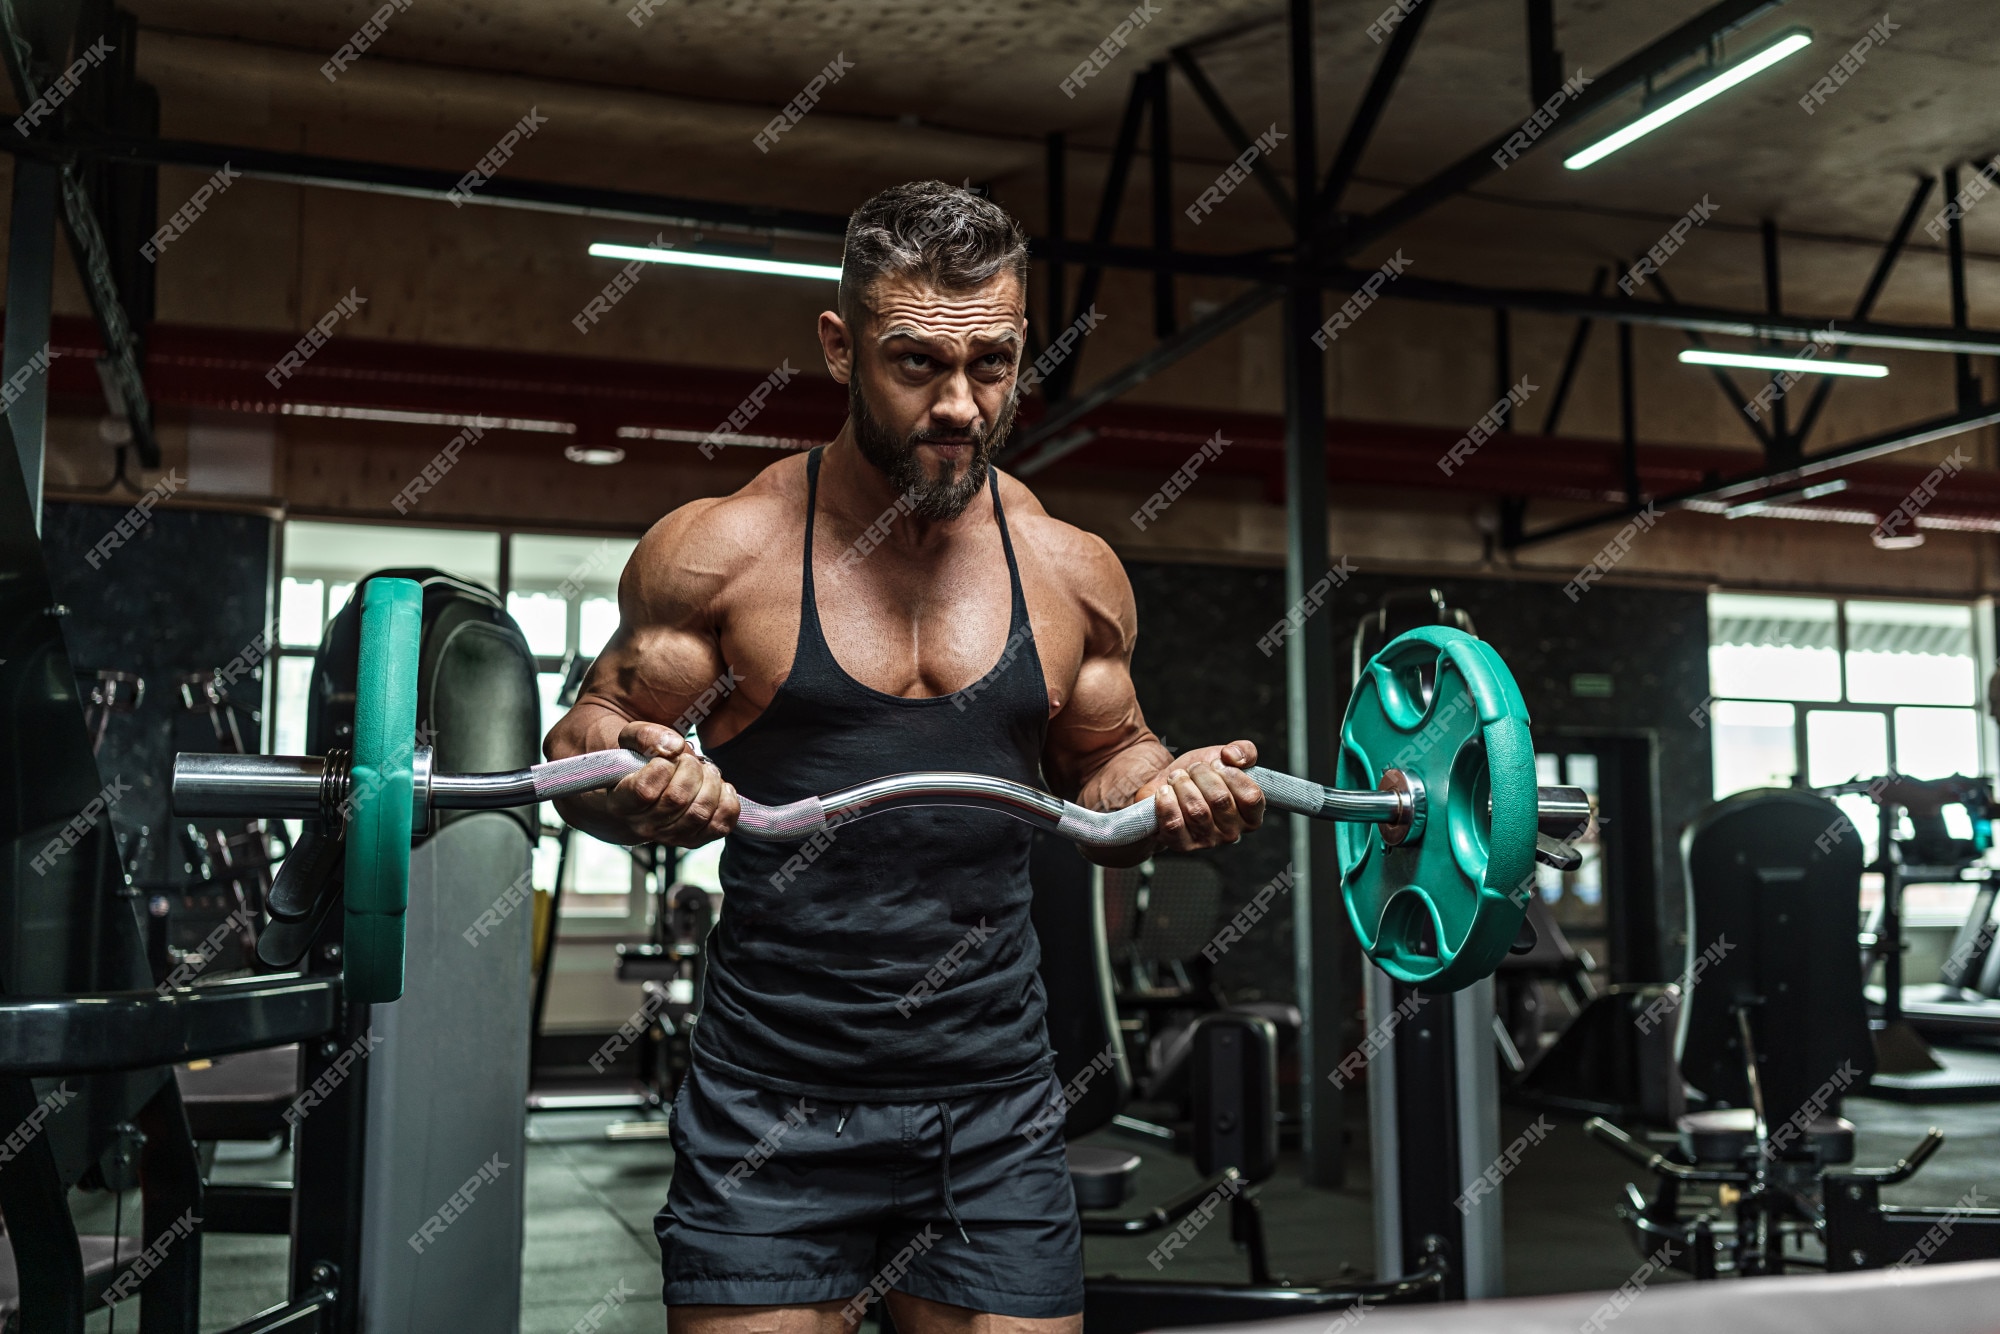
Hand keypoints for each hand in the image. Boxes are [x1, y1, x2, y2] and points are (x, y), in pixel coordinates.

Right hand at [604, 721, 740, 846]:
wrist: (632, 797)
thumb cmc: (629, 765)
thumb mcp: (627, 740)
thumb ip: (645, 736)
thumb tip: (675, 746)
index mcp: (619, 803)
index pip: (644, 791)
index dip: (662, 767)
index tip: (665, 758)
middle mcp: (642, 826)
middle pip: (677, 799)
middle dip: (690, 769)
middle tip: (689, 759)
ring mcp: (668, 837)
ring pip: (699, 814)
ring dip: (710, 784)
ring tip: (704, 770)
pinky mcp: (693, 840)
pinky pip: (720, 827)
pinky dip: (727, 802)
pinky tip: (719, 787)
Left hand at [1138, 741, 1264, 850]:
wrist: (1167, 786)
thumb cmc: (1199, 777)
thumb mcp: (1224, 757)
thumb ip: (1244, 751)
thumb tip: (1234, 756)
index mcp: (1250, 815)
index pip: (1251, 797)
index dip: (1232, 775)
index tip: (1217, 764)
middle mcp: (1232, 832)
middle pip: (1221, 800)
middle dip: (1202, 774)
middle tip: (1193, 770)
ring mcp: (1207, 841)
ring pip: (1196, 810)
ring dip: (1183, 784)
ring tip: (1177, 778)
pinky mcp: (1181, 844)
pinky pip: (1174, 823)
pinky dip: (1166, 801)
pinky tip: (1165, 791)